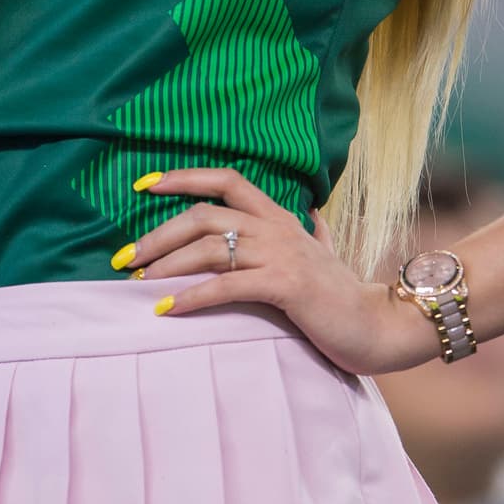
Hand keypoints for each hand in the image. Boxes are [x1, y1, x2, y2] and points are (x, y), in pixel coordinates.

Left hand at [120, 167, 439, 375]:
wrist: (378, 326)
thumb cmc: (344, 295)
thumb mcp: (325, 255)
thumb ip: (315, 232)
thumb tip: (313, 213)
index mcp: (279, 216)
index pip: (225, 179)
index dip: (182, 177)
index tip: (142, 184)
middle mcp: (277, 227)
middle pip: (204, 215)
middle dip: (157, 235)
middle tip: (125, 259)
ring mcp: (282, 255)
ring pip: (211, 248)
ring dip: (167, 267)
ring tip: (139, 286)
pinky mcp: (286, 287)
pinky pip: (229, 285)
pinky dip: (193, 296)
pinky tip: (169, 309)